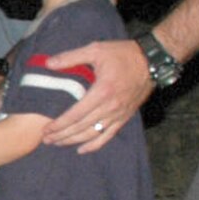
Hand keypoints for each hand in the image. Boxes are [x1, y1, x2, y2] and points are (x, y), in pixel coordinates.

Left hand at [41, 38, 149, 152]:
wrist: (152, 60)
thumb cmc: (123, 54)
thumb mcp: (96, 50)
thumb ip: (71, 57)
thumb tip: (48, 63)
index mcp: (101, 91)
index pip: (75, 114)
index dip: (59, 124)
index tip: (46, 129)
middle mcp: (110, 106)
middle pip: (81, 127)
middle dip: (62, 135)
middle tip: (46, 139)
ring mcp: (119, 113)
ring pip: (93, 133)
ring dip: (74, 140)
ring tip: (58, 143)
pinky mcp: (126, 116)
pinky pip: (109, 135)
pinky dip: (95, 144)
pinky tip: (82, 149)